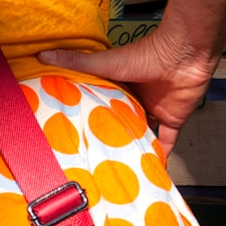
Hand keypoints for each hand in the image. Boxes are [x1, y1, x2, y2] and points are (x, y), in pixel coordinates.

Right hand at [39, 26, 215, 156]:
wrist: (184, 54)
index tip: (75, 138)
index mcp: (120, 87)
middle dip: (111, 140)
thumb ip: (77, 61)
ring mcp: (155, 111)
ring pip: (143, 135)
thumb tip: (42, 55)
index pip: (102, 106)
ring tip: (117, 171)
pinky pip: (168, 142)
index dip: (91, 120)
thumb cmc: (146, 55)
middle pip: (122, 124)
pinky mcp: (174, 119)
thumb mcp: (106, 63)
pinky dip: (162, 155)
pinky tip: (150, 170)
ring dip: (134, 149)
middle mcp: (137, 100)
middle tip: (94, 161)